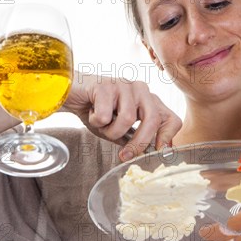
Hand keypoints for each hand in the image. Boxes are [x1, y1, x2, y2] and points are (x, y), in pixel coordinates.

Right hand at [62, 72, 181, 160]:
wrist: (69, 94)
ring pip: (128, 119)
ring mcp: (125, 84)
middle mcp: (142, 90)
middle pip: (154, 120)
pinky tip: (91, 113)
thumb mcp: (119, 130)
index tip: (155, 152)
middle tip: (124, 156)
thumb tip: (149, 155)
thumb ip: (135, 139)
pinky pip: (106, 115)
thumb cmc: (97, 111)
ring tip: (101, 125)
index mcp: (149, 101)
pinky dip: (96, 121)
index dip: (167, 138)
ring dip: (111, 130)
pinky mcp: (106, 84)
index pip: (172, 119)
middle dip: (139, 142)